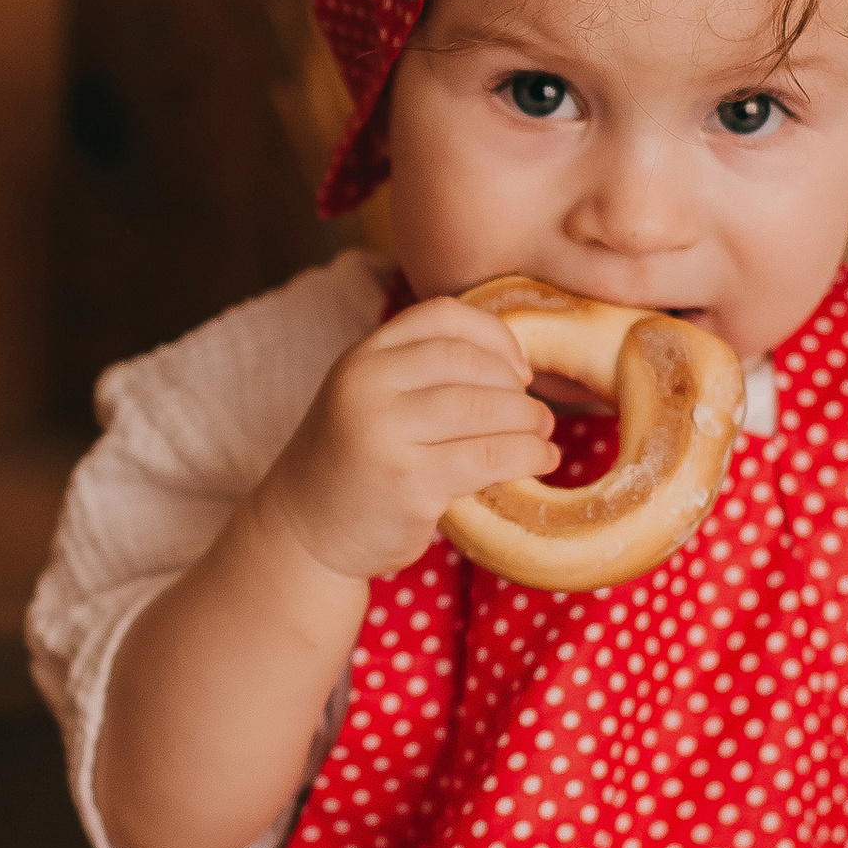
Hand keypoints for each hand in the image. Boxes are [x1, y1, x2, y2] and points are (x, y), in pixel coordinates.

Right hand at [256, 297, 559, 585]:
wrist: (305, 530)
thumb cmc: (355, 462)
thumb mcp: (371, 398)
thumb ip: (419, 373)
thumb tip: (516, 366)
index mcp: (363, 357)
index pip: (442, 316)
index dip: (495, 336)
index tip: (518, 370)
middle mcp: (368, 386)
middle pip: (468, 362)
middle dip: (515, 388)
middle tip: (535, 413)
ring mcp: (386, 434)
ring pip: (484, 408)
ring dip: (528, 422)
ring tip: (542, 436)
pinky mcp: (409, 482)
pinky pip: (487, 458)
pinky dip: (526, 456)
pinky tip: (540, 461)